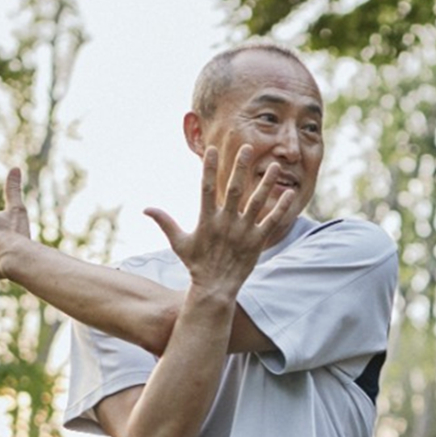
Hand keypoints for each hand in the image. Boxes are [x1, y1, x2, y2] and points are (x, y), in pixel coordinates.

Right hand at [144, 145, 297, 293]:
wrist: (215, 289)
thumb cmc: (196, 264)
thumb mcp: (179, 243)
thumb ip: (165, 222)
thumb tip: (146, 209)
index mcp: (207, 220)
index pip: (207, 188)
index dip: (210, 168)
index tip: (213, 149)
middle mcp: (227, 223)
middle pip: (235, 190)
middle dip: (241, 168)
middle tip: (248, 148)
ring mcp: (244, 232)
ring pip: (257, 203)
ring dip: (267, 184)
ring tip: (276, 167)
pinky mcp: (258, 241)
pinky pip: (272, 222)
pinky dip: (281, 208)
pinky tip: (290, 194)